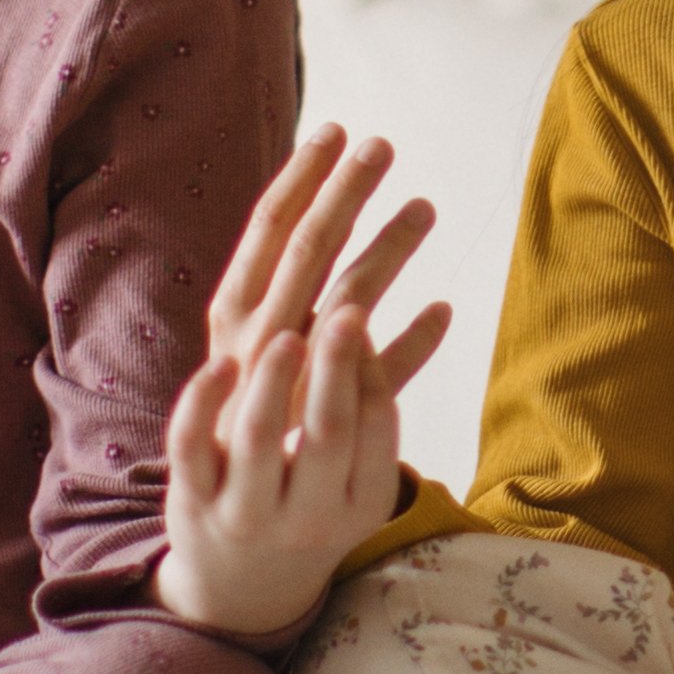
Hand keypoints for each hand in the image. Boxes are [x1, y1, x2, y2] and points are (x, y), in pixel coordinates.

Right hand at [152, 125, 452, 643]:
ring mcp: (280, 403)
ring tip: (427, 206)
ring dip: (381, 259)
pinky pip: (368, 397)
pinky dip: (405, 354)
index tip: (339, 128)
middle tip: (383, 145)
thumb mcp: (260, 351)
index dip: (299, 181)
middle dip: (341, 200)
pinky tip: (444, 311)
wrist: (230, 544)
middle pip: (301, 262)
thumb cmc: (252, 426)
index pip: (263, 236)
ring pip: (335, 319)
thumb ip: (293, 287)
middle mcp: (251, 358)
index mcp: (234, 322)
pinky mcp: (316, 444)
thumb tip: (330, 193)